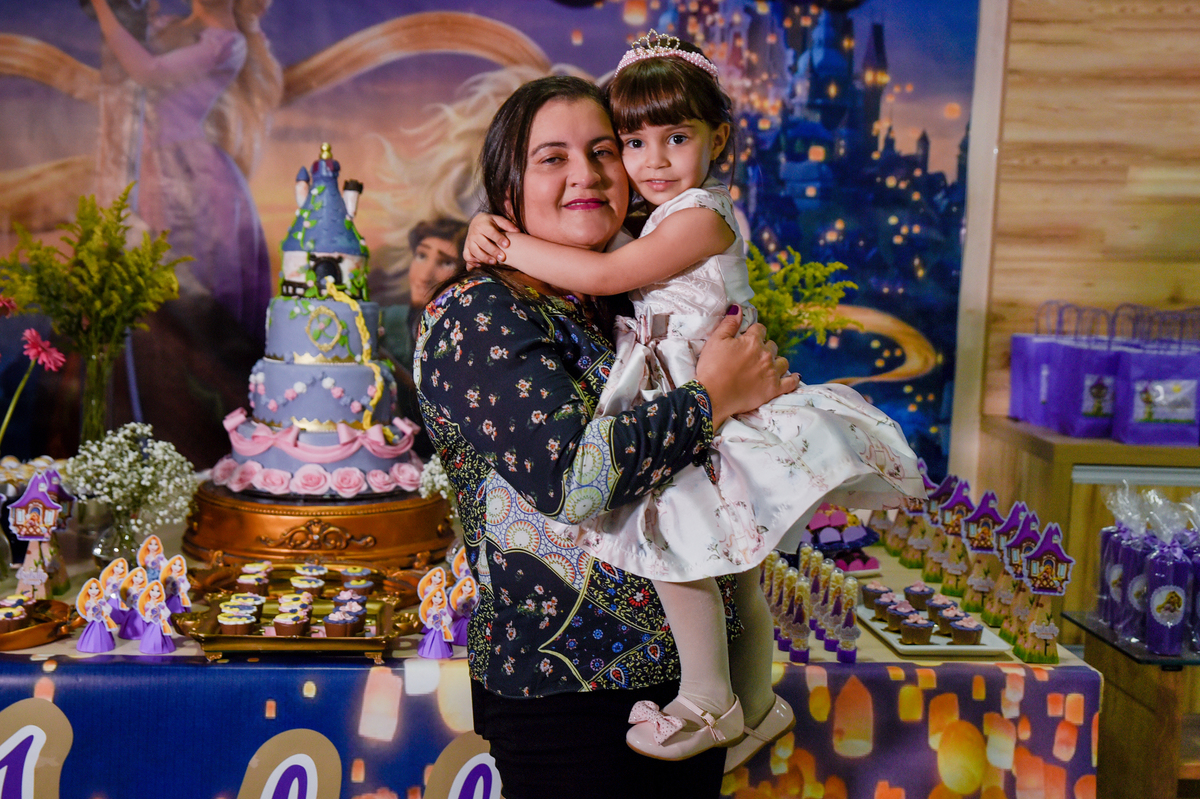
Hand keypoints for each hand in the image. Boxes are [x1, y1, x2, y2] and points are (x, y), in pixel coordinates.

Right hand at [464, 213, 518, 267]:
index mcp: (483, 225)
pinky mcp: (466, 247)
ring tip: (494, 262)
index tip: (507, 245)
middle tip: (503, 258)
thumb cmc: (491, 223)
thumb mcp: (498, 220)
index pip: (491, 232)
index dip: (499, 238)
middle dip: (493, 251)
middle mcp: (474, 233)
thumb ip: (507, 225)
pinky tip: (481, 265)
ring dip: (484, 258)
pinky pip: (467, 256)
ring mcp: (469, 241)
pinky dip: (473, 261)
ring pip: (474, 251)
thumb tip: (517, 231)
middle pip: (483, 243)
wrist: (476, 222)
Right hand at [695, 306, 798, 427]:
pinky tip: (794, 377)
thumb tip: (738, 308)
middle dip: (764, 348)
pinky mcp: (773, 389)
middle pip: (772, 345)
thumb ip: (729, 323)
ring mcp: (772, 373)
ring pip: (783, 362)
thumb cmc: (712, 367)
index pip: (760, 329)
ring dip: (776, 361)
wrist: (713, 395)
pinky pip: (791, 382)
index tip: (747, 339)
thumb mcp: (716, 340)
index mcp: (752, 341)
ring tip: (768, 366)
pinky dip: (793, 379)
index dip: (753, 333)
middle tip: (753, 356)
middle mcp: (766, 355)